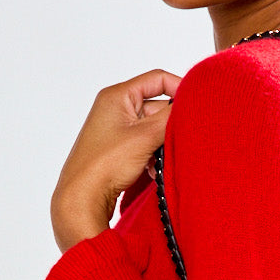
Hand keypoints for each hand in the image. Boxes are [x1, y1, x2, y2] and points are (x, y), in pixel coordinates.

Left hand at [50, 67, 182, 252]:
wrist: (82, 199)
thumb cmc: (103, 165)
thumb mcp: (145, 136)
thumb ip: (171, 116)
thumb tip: (193, 102)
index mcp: (117, 96)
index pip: (158, 79)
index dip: (180, 88)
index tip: (198, 105)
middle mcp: (115, 108)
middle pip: (158, 106)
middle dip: (170, 126)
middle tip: (179, 140)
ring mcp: (116, 129)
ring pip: (153, 129)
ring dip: (163, 144)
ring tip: (162, 161)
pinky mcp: (118, 149)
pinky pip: (146, 145)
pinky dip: (154, 156)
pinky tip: (154, 171)